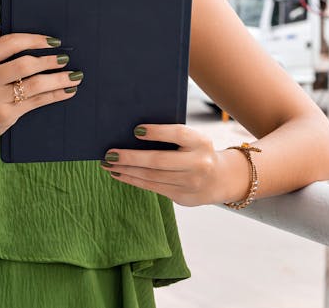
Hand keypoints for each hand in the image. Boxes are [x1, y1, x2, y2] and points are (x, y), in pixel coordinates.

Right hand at [0, 33, 82, 145]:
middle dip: (49, 60)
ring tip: (74, 75)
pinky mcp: (5, 115)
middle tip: (65, 58)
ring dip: (58, 79)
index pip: (8, 43)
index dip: (33, 40)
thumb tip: (38, 44)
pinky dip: (54, 95)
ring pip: (34, 85)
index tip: (52, 41)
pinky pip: (36, 101)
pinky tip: (67, 91)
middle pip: (24, 64)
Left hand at [100, 124, 223, 205]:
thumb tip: (134, 134)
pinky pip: (153, 187)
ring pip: (152, 177)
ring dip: (127, 170)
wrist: (220, 178)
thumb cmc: (197, 151)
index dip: (157, 132)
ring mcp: (191, 183)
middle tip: (110, 154)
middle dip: (131, 157)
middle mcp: (198, 163)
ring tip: (109, 164)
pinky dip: (133, 180)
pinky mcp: (183, 197)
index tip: (135, 130)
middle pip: (159, 161)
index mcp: (201, 142)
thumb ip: (171, 135)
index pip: (177, 134)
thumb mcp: (192, 139)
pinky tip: (120, 174)